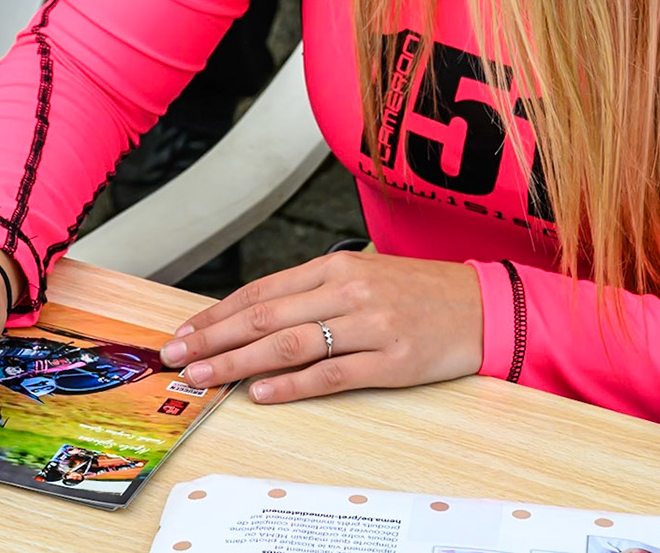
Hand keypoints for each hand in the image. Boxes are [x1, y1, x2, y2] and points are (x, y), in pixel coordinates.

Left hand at [160, 251, 481, 403]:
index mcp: (337, 267)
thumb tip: (256, 317)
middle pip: (265, 317)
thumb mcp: (365, 277)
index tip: (183, 331)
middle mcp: (349, 291)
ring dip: (238, 362)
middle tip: (176, 357)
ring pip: (290, 344)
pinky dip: (292, 385)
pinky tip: (261, 393)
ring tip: (204, 377)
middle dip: (213, 339)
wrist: (483, 306)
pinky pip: (332, 374)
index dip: (216, 313)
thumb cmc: (420, 292)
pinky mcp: (392, 359)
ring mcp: (371, 325)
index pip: (261, 291)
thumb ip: (315, 293)